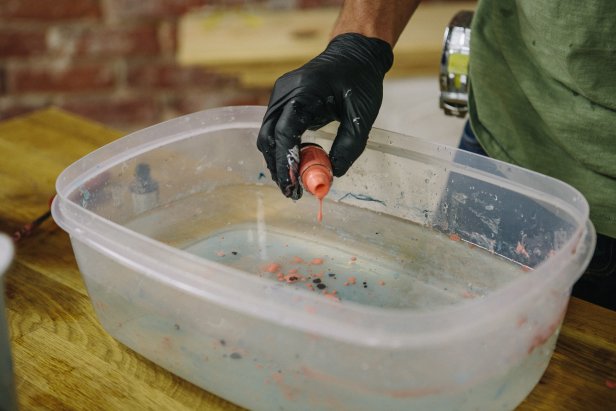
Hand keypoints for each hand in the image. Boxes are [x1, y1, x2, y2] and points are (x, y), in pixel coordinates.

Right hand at [256, 33, 392, 198]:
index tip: (292, 186)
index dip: (286, 162)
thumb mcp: (362, 114)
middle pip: (268, 137)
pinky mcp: (282, 102)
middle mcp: (284, 93)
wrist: (354, 55)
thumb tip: (333, 174)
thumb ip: (349, 145)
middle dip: (278, 167)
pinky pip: (275, 130)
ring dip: (278, 161)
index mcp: (303, 91)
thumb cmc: (360, 80)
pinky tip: (296, 164)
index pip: (284, 132)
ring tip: (293, 184)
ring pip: (268, 136)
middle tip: (291, 193)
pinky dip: (283, 150)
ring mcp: (280, 96)